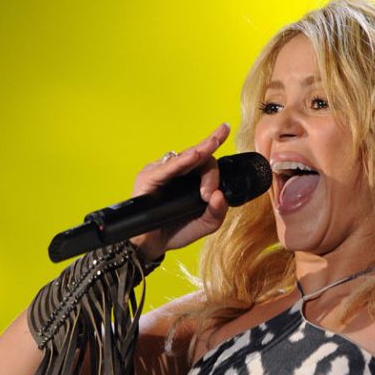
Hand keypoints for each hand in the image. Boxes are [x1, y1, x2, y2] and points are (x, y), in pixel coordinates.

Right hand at [129, 123, 230, 260]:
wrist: (151, 246)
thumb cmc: (175, 231)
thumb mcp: (204, 225)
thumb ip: (217, 212)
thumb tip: (220, 196)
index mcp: (187, 177)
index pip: (204, 157)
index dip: (214, 140)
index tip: (225, 128)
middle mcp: (174, 170)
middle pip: (200, 157)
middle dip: (212, 174)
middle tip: (210, 195)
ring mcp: (161, 171)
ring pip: (188, 159)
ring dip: (203, 173)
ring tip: (207, 191)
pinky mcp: (149, 178)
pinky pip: (168, 168)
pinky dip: (182, 162)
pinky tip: (194, 156)